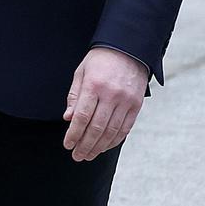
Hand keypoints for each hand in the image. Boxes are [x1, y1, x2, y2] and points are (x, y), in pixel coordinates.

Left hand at [63, 47, 147, 162]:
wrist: (128, 49)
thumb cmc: (100, 61)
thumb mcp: (81, 73)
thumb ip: (75, 96)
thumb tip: (69, 118)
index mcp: (94, 86)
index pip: (82, 117)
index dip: (74, 134)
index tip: (68, 145)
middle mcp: (111, 95)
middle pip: (97, 128)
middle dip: (85, 145)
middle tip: (77, 156)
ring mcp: (126, 101)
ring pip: (111, 131)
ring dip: (99, 146)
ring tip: (89, 155)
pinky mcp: (136, 105)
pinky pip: (125, 128)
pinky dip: (114, 140)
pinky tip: (104, 146)